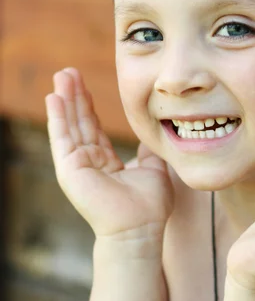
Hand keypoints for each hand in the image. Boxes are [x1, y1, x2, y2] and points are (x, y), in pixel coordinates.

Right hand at [45, 68, 174, 242]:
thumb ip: (149, 150)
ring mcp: (77, 166)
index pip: (93, 127)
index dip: (88, 104)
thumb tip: (154, 134)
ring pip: (69, 126)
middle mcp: (88, 162)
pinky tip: (54, 98)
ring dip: (65, 100)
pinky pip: (62, 138)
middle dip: (74, 96)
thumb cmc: (149, 205)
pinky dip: (58, 117)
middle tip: (68, 71)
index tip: (83, 83)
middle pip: (79, 122)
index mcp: (105, 161)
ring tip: (61, 76)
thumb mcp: (153, 168)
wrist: (140, 229)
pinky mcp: (70, 170)